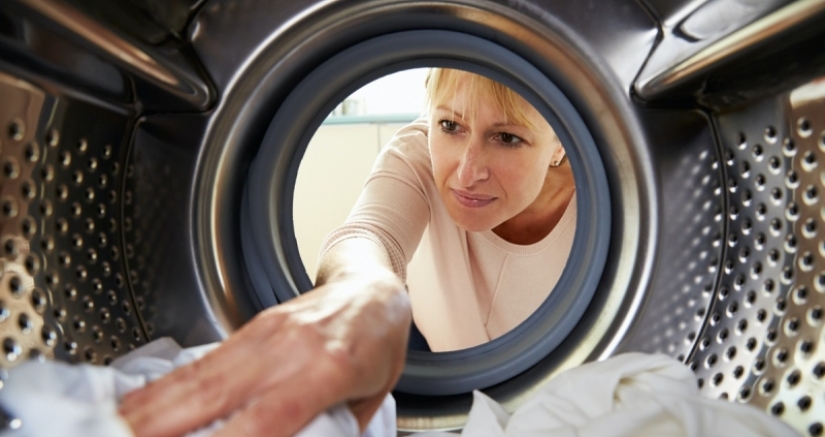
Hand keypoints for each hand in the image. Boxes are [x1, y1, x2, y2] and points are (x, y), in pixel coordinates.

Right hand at [118, 272, 410, 436]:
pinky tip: (139, 404)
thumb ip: (333, 431)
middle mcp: (290, 348)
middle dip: (162, 426)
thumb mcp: (370, 400)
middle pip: (215, 393)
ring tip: (116, 428)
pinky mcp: (251, 327)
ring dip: (151, 408)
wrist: (374, 289)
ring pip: (198, 376)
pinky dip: (165, 386)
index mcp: (329, 369)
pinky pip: (202, 361)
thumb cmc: (377, 345)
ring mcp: (266, 333)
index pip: (269, 417)